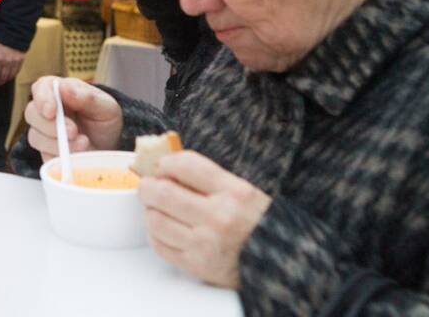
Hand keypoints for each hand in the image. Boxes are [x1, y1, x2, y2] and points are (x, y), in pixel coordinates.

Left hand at [0, 40, 24, 85]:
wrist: (14, 32)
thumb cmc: (1, 38)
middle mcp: (7, 61)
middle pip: (3, 76)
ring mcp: (15, 61)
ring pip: (10, 75)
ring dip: (6, 80)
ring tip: (3, 82)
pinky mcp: (21, 60)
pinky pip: (17, 70)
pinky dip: (13, 75)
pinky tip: (10, 76)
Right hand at [24, 77, 121, 159]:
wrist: (110, 149)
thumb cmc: (106, 122)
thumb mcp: (106, 107)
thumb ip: (86, 96)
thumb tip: (63, 87)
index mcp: (61, 92)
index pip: (41, 87)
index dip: (42, 98)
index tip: (51, 110)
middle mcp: (48, 111)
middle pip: (31, 112)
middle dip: (50, 125)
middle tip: (73, 132)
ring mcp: (44, 133)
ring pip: (35, 136)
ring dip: (57, 143)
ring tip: (83, 144)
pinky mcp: (46, 153)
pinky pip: (43, 155)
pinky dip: (59, 156)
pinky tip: (75, 155)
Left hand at [139, 151, 271, 288]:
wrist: (280, 264)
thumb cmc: (258, 224)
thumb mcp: (242, 191)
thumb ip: (207, 178)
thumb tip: (167, 167)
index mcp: (234, 192)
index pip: (185, 165)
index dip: (166, 162)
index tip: (163, 166)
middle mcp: (219, 217)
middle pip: (162, 192)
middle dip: (148, 186)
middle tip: (148, 186)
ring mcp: (205, 244)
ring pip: (155, 220)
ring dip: (150, 210)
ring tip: (156, 208)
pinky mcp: (196, 266)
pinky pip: (159, 245)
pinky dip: (155, 233)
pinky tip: (163, 228)